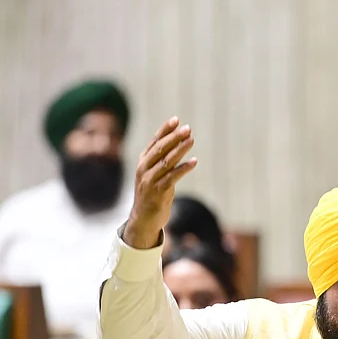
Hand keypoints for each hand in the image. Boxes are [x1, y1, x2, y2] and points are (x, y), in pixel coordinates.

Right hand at [122, 117, 196, 249]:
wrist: (144, 219)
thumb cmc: (152, 193)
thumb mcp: (154, 174)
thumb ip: (161, 159)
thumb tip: (177, 141)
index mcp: (143, 162)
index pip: (154, 142)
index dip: (165, 130)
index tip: (176, 119)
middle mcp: (144, 169)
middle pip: (160, 149)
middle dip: (174, 137)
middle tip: (187, 128)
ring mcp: (149, 180)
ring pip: (166, 161)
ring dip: (180, 149)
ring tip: (191, 140)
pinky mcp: (158, 192)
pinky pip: (172, 177)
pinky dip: (184, 168)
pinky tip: (194, 161)